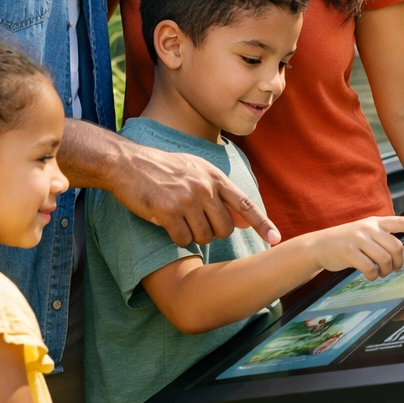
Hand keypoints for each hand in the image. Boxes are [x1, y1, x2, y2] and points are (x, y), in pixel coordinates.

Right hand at [111, 142, 280, 247]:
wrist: (128, 162)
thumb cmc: (163, 168)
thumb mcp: (197, 170)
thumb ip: (221, 193)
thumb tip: (244, 220)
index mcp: (215, 177)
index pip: (245, 204)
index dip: (262, 224)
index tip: (275, 239)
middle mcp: (205, 188)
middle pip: (225, 228)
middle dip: (213, 232)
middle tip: (196, 223)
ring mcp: (187, 199)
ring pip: (204, 236)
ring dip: (193, 236)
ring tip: (179, 219)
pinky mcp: (168, 211)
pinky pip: (183, 240)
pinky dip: (176, 238)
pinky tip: (167, 223)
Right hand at [306, 216, 403, 279]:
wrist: (319, 245)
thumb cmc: (346, 241)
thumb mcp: (363, 231)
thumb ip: (380, 236)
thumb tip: (399, 250)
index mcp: (375, 222)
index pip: (401, 221)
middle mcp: (369, 228)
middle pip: (396, 246)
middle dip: (399, 261)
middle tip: (394, 269)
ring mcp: (359, 239)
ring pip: (385, 258)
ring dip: (386, 270)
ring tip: (381, 273)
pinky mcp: (350, 252)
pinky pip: (370, 267)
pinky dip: (373, 275)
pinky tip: (370, 275)